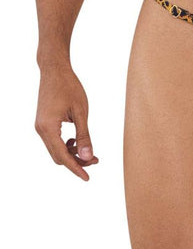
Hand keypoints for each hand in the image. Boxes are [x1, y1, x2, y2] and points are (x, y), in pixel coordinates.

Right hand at [35, 61, 98, 180]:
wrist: (54, 69)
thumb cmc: (69, 86)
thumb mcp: (81, 111)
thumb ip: (84, 135)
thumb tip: (88, 157)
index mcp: (48, 128)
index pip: (63, 156)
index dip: (76, 168)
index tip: (88, 178)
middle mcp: (41, 130)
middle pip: (58, 156)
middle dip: (76, 161)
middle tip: (96, 160)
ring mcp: (40, 127)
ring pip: (56, 149)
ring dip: (72, 153)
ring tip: (89, 151)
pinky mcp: (43, 123)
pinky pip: (53, 141)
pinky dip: (66, 144)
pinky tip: (77, 140)